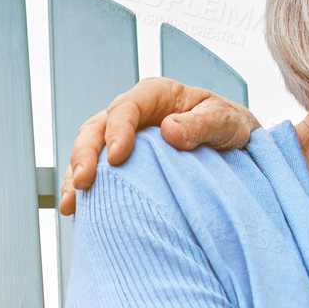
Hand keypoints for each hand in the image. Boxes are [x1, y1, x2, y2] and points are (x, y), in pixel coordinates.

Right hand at [59, 78, 260, 214]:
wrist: (237, 144)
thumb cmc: (231, 126)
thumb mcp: (225, 121)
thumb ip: (201, 124)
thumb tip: (168, 131)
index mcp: (156, 95)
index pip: (126, 108)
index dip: (117, 131)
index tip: (117, 158)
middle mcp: (134, 114)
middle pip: (96, 128)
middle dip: (85, 155)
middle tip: (84, 183)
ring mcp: (125, 137)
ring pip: (89, 150)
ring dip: (75, 175)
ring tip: (71, 204)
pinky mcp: (125, 162)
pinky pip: (99, 172)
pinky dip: (86, 190)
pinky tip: (77, 212)